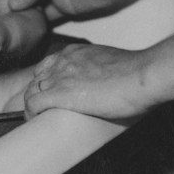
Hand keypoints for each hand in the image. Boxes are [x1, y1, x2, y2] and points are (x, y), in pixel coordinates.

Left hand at [23, 43, 156, 121]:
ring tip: (39, 119)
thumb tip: (109, 86)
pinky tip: (35, 121)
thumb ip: (103, 71)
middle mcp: (64, 61)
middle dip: (38, 94)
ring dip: (33, 106)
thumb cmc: (137, 74)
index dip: (47, 82)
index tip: (51, 94)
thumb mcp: (113, 64)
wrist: (143, 75)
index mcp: (76, 52)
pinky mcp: (61, 93)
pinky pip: (33, 104)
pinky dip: (30, 114)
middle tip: (44, 111)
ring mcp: (60, 76)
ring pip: (31, 91)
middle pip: (37, 78)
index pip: (49, 65)